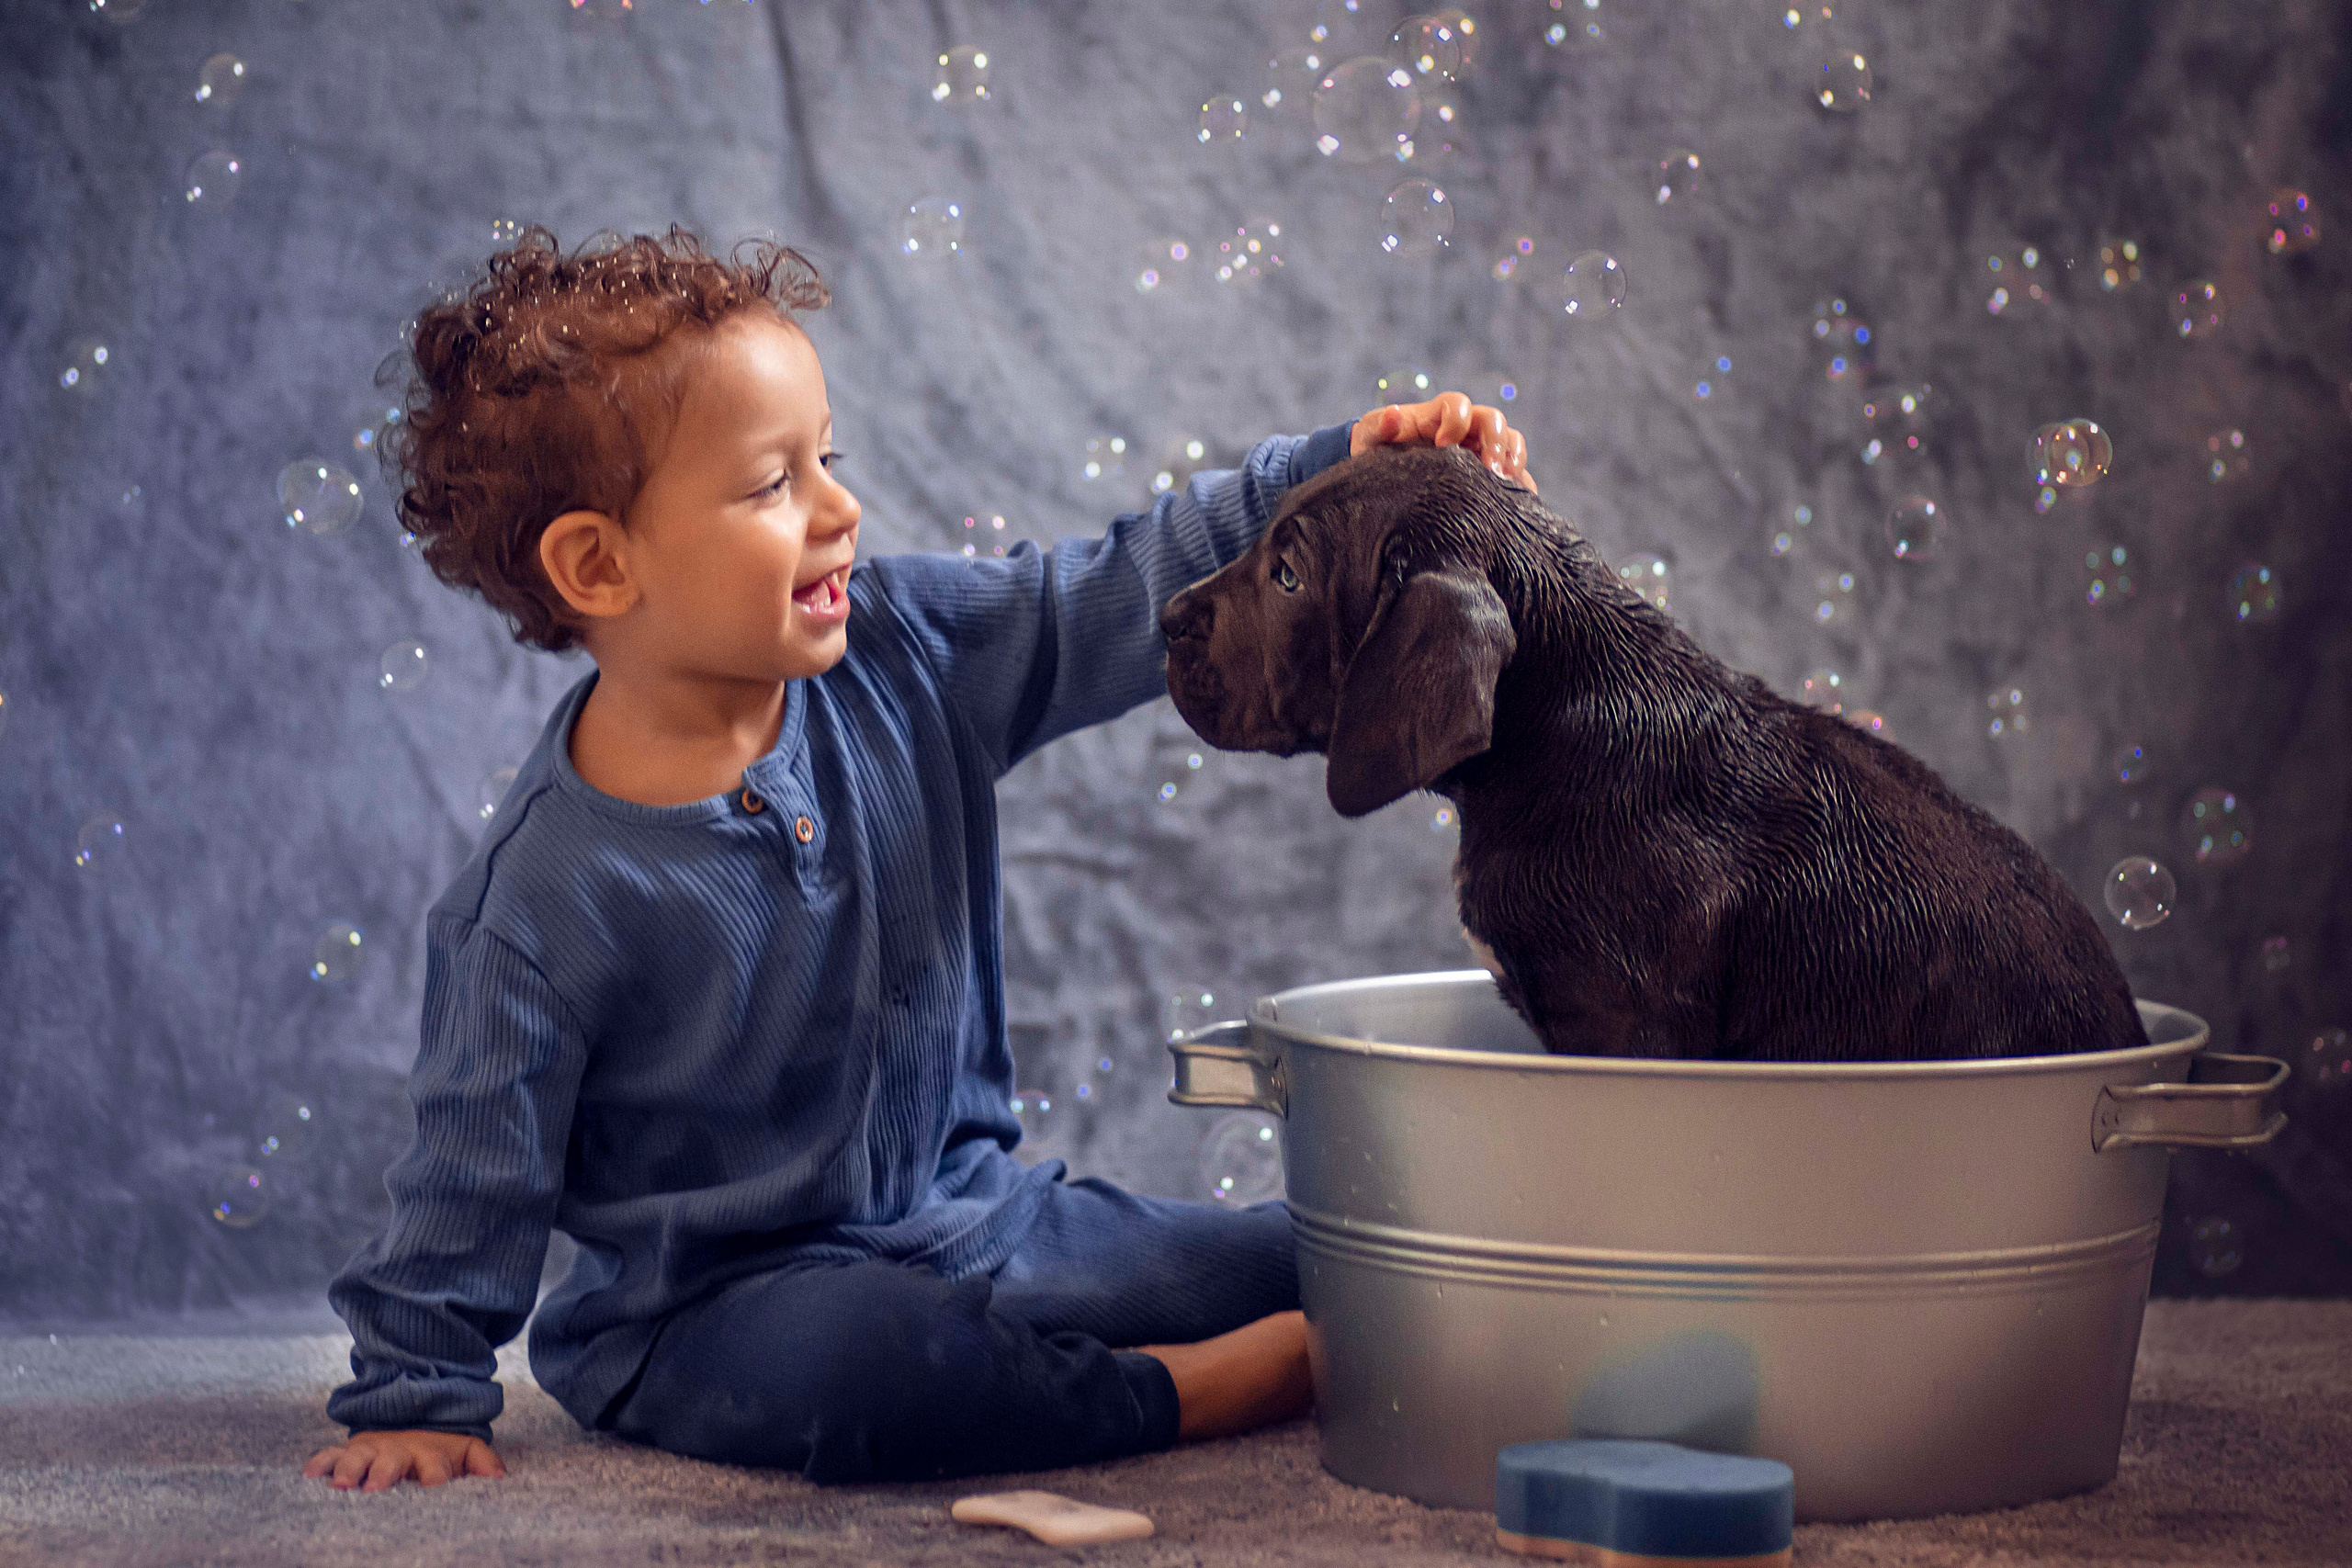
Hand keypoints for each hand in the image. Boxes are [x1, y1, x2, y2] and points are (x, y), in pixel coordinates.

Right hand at [302, 1428, 504, 1491]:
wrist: (411, 1415)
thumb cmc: (438, 1448)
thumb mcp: (464, 1451)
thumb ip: (483, 1462)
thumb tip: (500, 1478)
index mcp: (429, 1456)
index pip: (435, 1469)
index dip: (435, 1477)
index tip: (432, 1487)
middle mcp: (398, 1452)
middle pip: (391, 1462)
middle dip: (384, 1474)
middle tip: (376, 1488)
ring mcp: (371, 1451)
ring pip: (358, 1457)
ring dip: (349, 1469)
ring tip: (342, 1485)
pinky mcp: (349, 1451)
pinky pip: (329, 1455)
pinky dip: (319, 1464)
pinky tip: (308, 1476)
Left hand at [1349, 390, 1536, 494]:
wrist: (1386, 479)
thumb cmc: (1378, 452)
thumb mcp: (1370, 438)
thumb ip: (1377, 426)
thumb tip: (1394, 415)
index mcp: (1439, 414)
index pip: (1457, 404)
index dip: (1455, 420)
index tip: (1442, 446)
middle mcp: (1466, 428)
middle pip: (1493, 421)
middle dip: (1494, 443)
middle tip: (1489, 471)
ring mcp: (1482, 449)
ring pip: (1511, 441)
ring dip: (1513, 459)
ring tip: (1505, 484)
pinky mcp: (1491, 474)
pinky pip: (1516, 473)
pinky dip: (1522, 484)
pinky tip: (1519, 502)